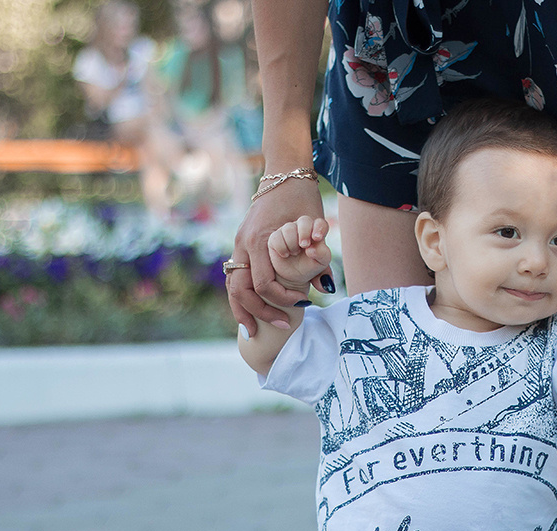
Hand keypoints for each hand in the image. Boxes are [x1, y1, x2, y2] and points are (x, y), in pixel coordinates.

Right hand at [226, 175, 333, 336]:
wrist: (284, 173)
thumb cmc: (302, 198)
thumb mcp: (314, 225)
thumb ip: (319, 257)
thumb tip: (324, 287)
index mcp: (260, 240)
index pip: (264, 284)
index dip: (282, 300)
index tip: (302, 305)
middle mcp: (244, 243)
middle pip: (240, 290)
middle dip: (259, 313)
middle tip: (282, 325)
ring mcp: (238, 243)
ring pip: (231, 285)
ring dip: (241, 309)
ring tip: (253, 331)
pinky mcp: (240, 243)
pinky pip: (234, 275)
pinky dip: (239, 295)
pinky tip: (250, 310)